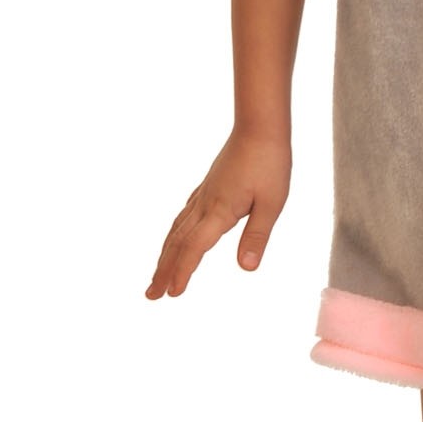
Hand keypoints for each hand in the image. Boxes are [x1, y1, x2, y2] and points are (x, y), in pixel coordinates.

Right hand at [144, 129, 291, 298]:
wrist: (260, 126)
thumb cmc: (269, 162)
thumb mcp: (272, 202)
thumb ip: (257, 235)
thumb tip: (246, 269)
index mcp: (220, 211)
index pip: (194, 248)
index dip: (182, 272)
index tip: (171, 294)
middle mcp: (206, 204)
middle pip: (178, 242)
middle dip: (163, 270)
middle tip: (150, 295)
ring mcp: (205, 193)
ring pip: (177, 228)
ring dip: (165, 253)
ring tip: (156, 273)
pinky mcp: (209, 185)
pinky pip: (185, 214)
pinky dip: (175, 232)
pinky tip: (176, 235)